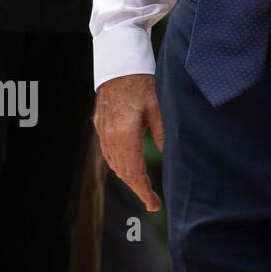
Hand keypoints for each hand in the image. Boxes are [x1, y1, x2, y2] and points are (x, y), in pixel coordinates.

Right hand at [94, 73, 163, 211]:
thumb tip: (169, 155)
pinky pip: (109, 154)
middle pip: (124, 172)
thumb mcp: (159, 108)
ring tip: (144, 188)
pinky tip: (128, 169)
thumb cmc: (143, 85)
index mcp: (126, 135)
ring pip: (115, 165)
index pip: (135, 173)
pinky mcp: (101, 127)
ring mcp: (103, 133)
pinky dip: (119, 165)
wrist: (120, 67)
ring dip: (129, 178)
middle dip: (138, 189)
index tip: (154, 204)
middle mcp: (111, 138)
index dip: (144, 192)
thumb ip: (163, 134)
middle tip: (153, 201)